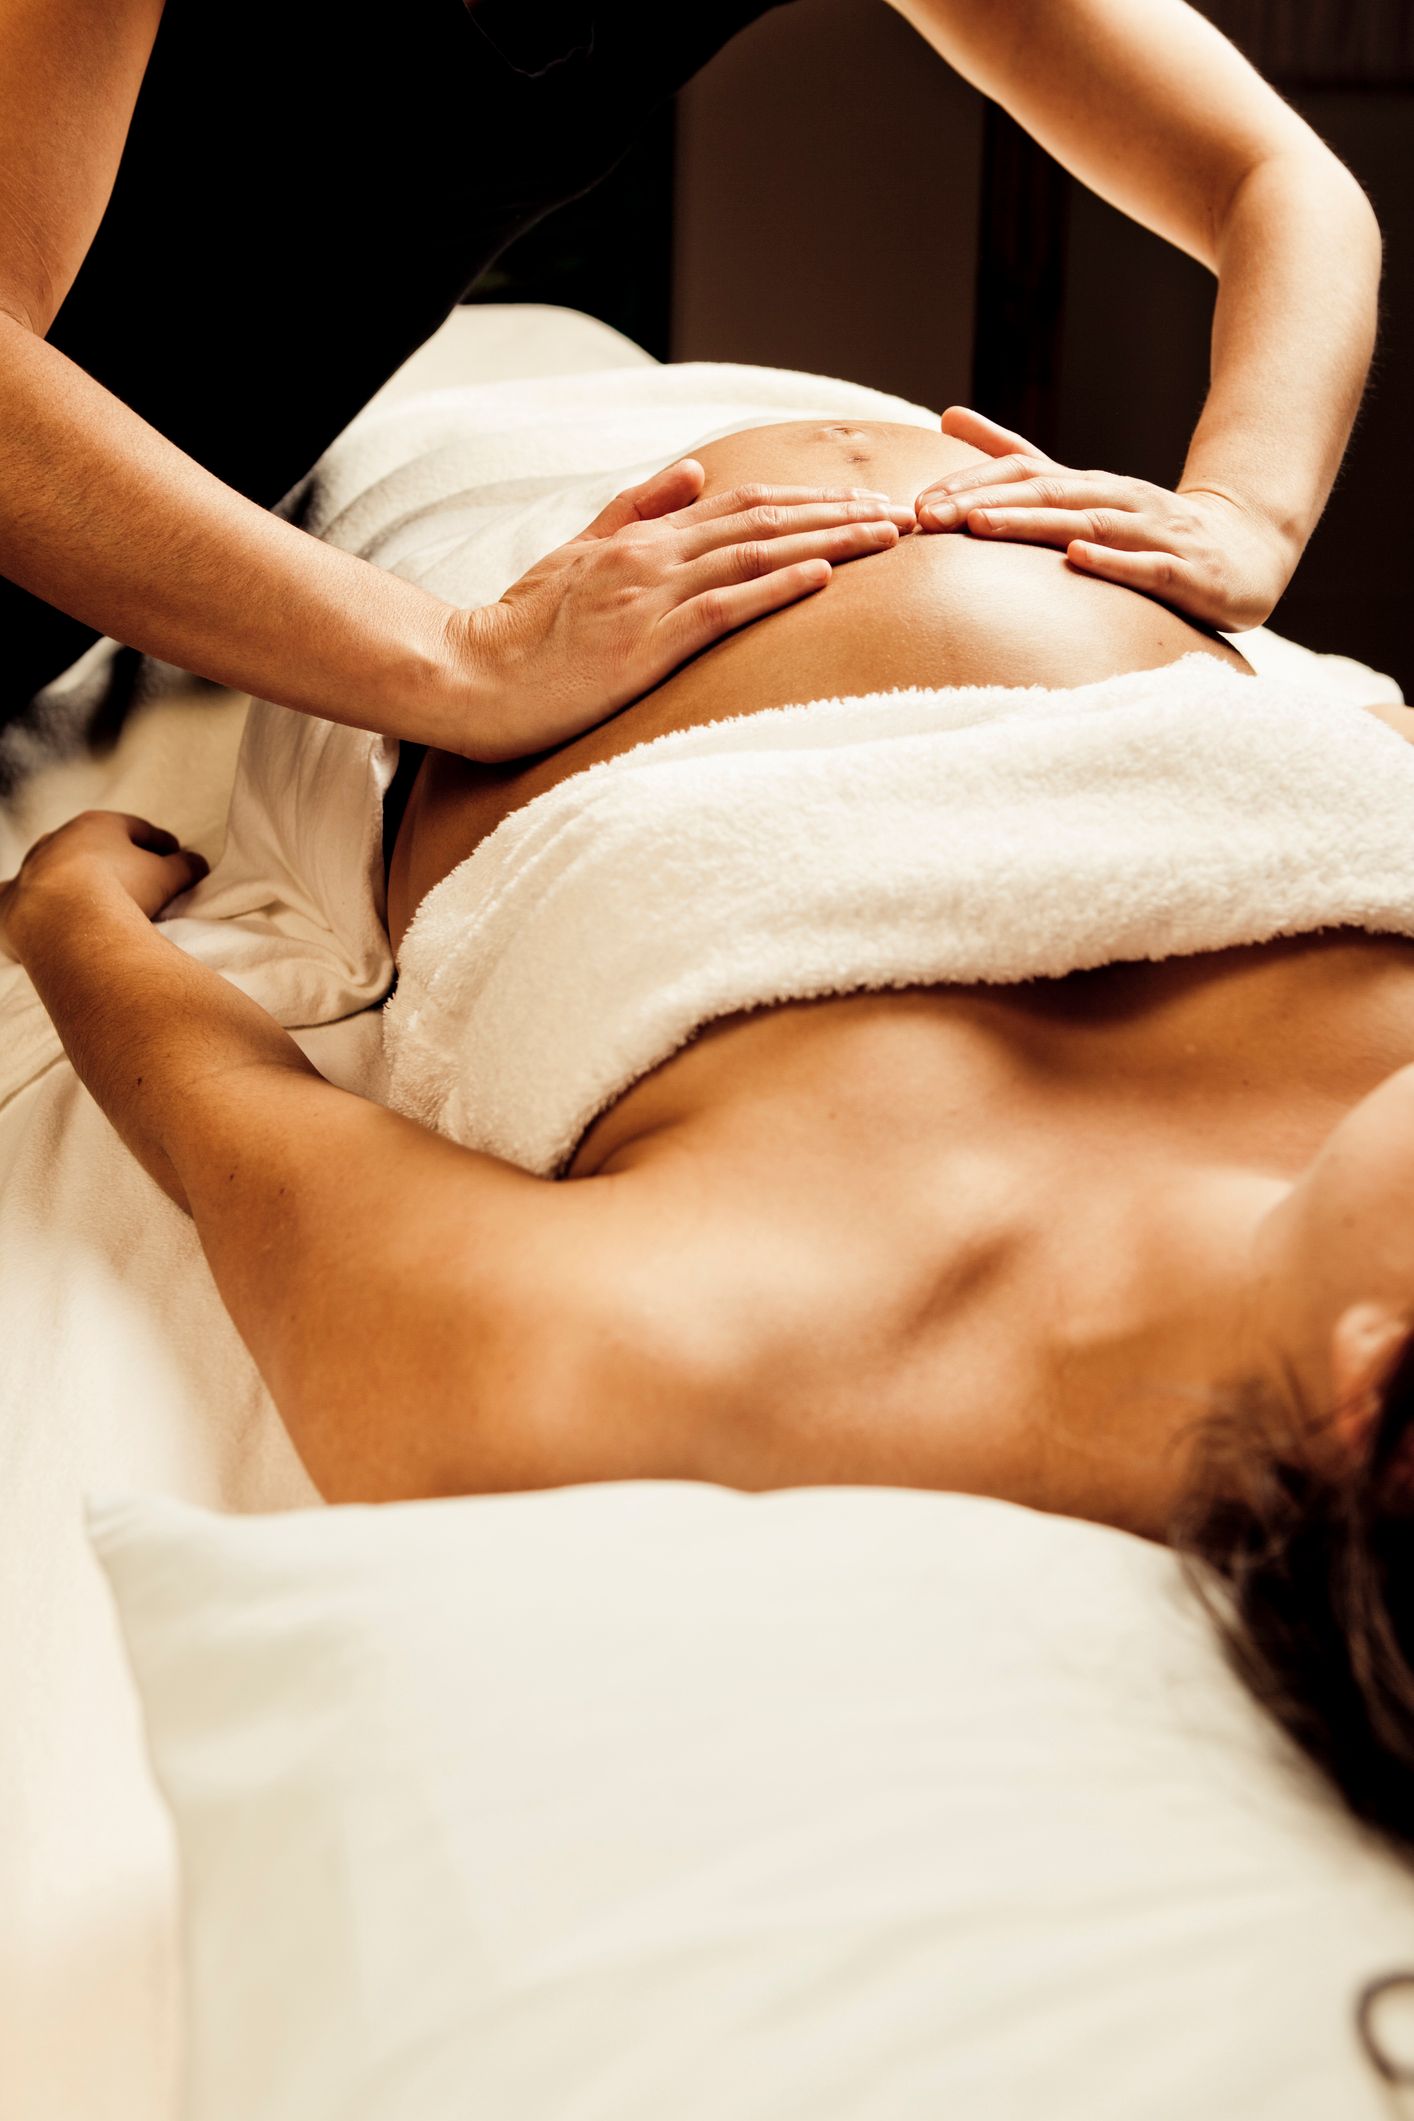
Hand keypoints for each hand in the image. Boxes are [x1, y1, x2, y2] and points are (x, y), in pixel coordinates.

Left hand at [0, 811, 207, 964]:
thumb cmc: (120, 890)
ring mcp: (32, 867)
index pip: (138, 829)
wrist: (64, 920)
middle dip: (116, 858)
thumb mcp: (168, 876)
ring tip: (95, 900)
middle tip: (139, 877)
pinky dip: (32, 902)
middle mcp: (59, 839)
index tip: (175, 854)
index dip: (161, 842)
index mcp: (99, 825)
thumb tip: (198, 863)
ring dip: (76, 879)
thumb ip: (185, 867)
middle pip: (95, 846)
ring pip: (57, 868)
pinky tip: (39, 909)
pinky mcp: (10, 900)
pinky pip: (21, 897)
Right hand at [453, 458, 915, 761]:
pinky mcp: (646, 644)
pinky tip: (827, 578)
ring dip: (830, 542)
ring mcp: (650, 596)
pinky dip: (779, 587)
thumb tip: (695, 471)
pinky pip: (725, 607)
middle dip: (841, 514)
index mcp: (642, 539)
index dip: (810, 500)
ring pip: (757, 554)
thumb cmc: (520, 631)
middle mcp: (653, 556)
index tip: (865, 500)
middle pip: (765, 519)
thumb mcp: (577, 555)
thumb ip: (636, 510)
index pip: (743, 504)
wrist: (470, 675)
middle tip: (908, 512)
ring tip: (890, 536)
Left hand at [914, 407, 1293, 632]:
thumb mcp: (1078, 491)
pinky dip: (1110, 563)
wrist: (1243, 548)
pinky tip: (1075, 559)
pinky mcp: (1184, 574)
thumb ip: (1016, 458)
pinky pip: (1145, 567)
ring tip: (978, 526)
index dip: (970, 485)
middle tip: (926, 516)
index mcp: (1089, 487)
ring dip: (1030, 525)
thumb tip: (949, 414)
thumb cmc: (1146, 527)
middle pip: (1045, 495)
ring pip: (1087, 525)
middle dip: (983, 504)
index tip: (917, 502)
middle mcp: (1118, 502)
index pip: (1023, 476)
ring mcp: (1153, 535)